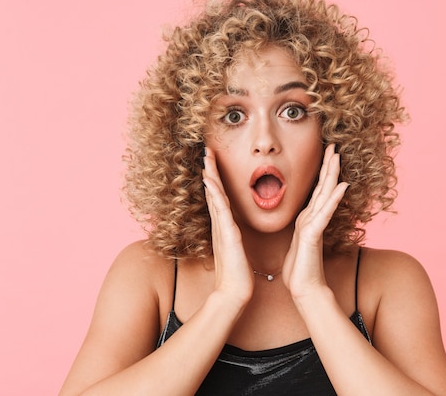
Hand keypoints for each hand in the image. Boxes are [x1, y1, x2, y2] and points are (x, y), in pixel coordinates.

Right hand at [202, 147, 253, 306]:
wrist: (234, 292)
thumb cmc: (238, 274)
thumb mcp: (237, 251)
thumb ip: (235, 239)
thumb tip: (235, 233)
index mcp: (224, 227)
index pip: (219, 198)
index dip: (216, 180)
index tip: (213, 164)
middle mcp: (220, 225)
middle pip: (214, 192)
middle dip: (211, 172)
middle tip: (207, 152)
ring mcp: (222, 229)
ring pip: (215, 197)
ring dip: (211, 177)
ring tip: (207, 159)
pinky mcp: (227, 235)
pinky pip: (220, 210)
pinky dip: (215, 195)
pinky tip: (211, 182)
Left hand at [282, 144, 348, 300]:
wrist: (303, 288)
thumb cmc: (300, 268)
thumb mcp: (297, 241)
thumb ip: (302, 228)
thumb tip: (303, 221)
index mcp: (308, 218)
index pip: (317, 190)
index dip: (322, 171)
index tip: (325, 153)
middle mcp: (314, 219)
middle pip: (324, 187)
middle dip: (329, 166)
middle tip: (334, 145)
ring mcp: (315, 225)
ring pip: (325, 195)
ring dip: (332, 175)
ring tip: (337, 157)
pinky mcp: (314, 235)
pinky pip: (324, 213)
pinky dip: (333, 199)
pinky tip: (340, 186)